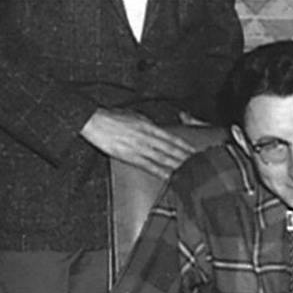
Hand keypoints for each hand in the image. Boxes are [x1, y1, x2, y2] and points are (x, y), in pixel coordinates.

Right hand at [80, 109, 202, 176]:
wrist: (93, 121)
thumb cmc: (111, 117)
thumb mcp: (134, 115)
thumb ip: (148, 124)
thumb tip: (158, 129)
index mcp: (148, 126)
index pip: (171, 138)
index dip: (185, 146)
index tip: (195, 152)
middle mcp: (146, 136)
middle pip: (170, 149)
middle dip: (185, 157)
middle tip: (199, 165)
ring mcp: (138, 147)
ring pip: (162, 158)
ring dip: (176, 165)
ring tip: (189, 172)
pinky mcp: (129, 156)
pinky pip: (148, 166)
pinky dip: (160, 171)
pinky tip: (169, 176)